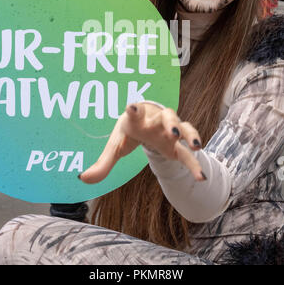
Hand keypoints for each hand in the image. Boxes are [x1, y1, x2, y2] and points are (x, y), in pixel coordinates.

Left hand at [78, 103, 204, 183]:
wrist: (147, 121)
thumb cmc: (130, 131)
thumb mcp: (116, 146)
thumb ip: (102, 163)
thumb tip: (82, 179)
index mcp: (137, 119)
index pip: (135, 112)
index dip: (134, 109)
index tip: (132, 106)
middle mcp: (156, 121)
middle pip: (166, 117)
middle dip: (169, 123)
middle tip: (171, 131)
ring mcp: (170, 130)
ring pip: (183, 127)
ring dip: (188, 134)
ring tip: (195, 146)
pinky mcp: (178, 144)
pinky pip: (188, 152)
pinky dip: (195, 163)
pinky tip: (201, 177)